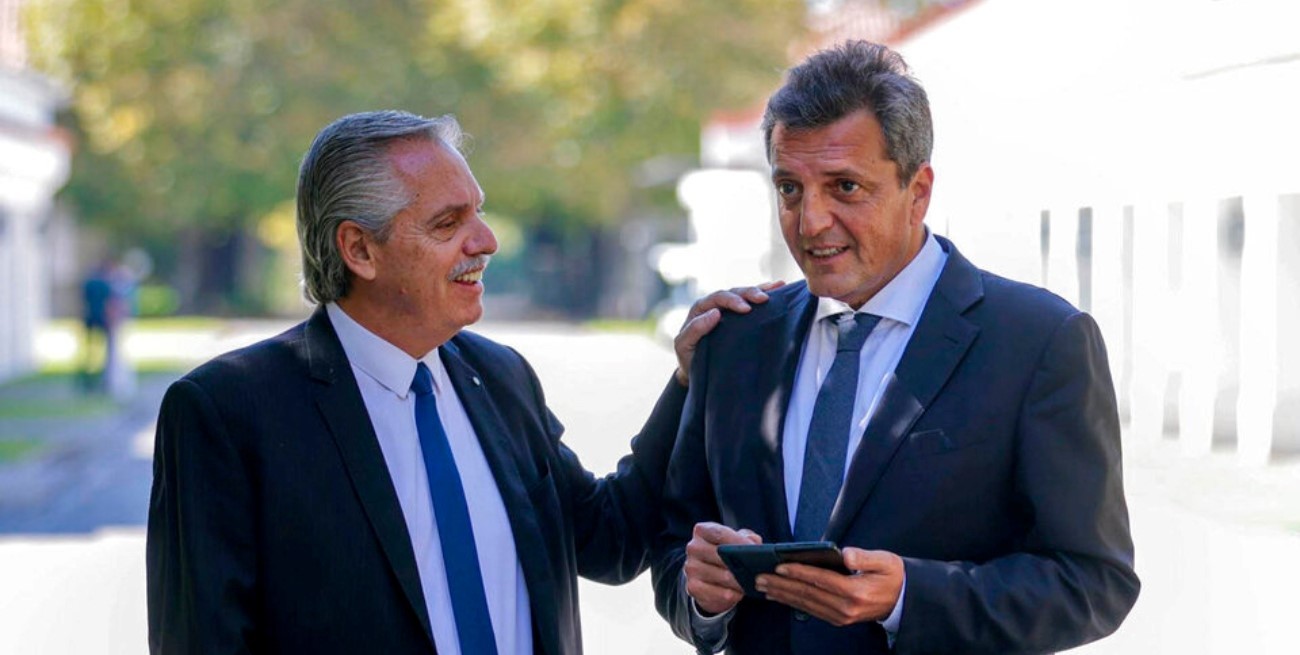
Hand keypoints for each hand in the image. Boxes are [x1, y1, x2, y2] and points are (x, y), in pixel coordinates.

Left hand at [674, 281, 784, 384]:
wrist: (695, 369)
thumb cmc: (688, 357)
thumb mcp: (684, 344)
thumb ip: (694, 329)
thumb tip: (715, 313)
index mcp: (701, 308)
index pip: (718, 298)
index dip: (733, 301)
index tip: (746, 309)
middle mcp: (715, 305)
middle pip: (734, 292)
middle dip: (749, 293)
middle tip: (764, 299)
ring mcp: (729, 311)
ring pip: (745, 294)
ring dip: (761, 289)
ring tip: (778, 286)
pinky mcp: (740, 318)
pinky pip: (752, 303)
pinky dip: (765, 295)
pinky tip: (779, 291)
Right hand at [684, 522, 763, 615]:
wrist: (708, 578)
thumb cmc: (725, 554)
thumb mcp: (736, 541)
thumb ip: (747, 538)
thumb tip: (755, 545)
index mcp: (703, 531)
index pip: (720, 533)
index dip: (738, 541)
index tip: (754, 549)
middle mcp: (693, 547)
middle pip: (719, 554)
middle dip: (740, 563)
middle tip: (757, 570)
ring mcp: (691, 567)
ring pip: (720, 575)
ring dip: (738, 581)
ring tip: (751, 582)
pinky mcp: (692, 586)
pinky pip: (714, 592)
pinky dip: (729, 595)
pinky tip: (738, 594)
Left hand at [754, 548, 903, 626]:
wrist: (902, 600)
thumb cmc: (892, 575)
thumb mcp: (885, 561)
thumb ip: (864, 557)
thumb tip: (845, 554)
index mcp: (856, 592)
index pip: (821, 580)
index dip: (799, 573)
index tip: (778, 566)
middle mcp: (846, 608)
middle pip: (808, 594)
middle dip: (781, 585)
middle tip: (759, 578)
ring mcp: (841, 616)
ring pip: (805, 604)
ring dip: (782, 595)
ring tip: (763, 587)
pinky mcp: (838, 619)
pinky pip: (810, 610)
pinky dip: (792, 603)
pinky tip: (779, 596)